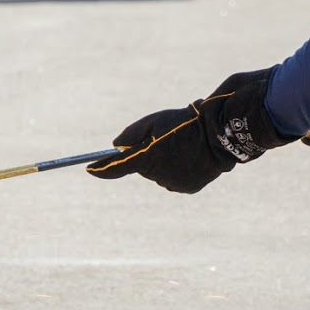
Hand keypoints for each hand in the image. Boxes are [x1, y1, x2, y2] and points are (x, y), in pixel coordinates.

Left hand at [87, 68, 291, 192]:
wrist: (220, 134)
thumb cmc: (185, 122)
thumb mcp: (155, 121)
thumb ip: (132, 135)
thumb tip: (116, 146)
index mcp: (146, 159)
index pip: (116, 168)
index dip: (101, 169)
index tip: (89, 169)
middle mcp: (157, 176)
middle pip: (142, 167)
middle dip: (146, 155)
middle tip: (163, 138)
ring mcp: (173, 184)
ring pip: (159, 173)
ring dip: (164, 162)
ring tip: (181, 145)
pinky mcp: (188, 188)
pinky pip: (175, 178)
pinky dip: (178, 169)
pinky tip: (190, 156)